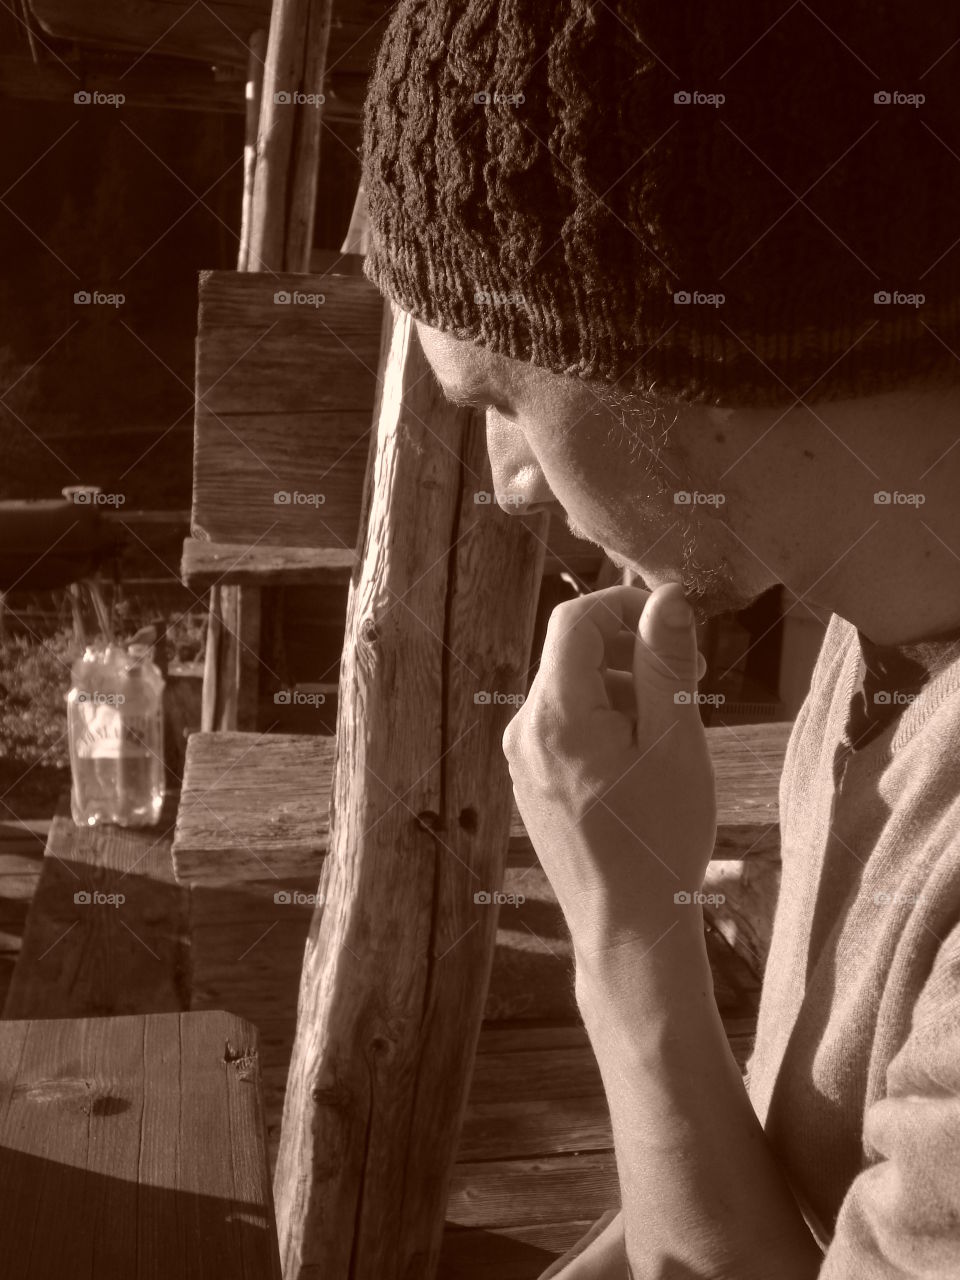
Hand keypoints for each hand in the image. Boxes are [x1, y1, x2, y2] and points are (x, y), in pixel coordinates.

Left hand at [502, 581, 716, 960]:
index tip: (673, 621)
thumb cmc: (660, 839)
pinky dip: (603, 718)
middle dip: (630, 648)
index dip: (625, 604)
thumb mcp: (675, 742)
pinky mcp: (530, 780)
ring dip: (621, 686)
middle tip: (691, 671)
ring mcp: (521, 759)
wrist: (627, 927)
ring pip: (570, 690)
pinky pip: (563, 725)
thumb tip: (669, 597)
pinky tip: (643, 753)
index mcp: (556, 716)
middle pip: (571, 653)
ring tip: (672, 721)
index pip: (575, 620)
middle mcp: (524, 732)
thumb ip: (666, 664)